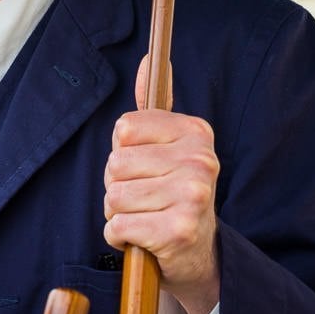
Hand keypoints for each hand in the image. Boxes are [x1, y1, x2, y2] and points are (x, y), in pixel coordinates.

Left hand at [103, 109, 220, 313]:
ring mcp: (192, 196)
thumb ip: (151, 110)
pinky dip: (119, 237)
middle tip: (145, 198)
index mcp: (196, 132)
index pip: (124, 129)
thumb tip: (148, 60)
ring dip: (118, 213)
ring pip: (114, 197)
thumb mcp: (168, 148)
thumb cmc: (172, 194)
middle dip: (117, 186)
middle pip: (115, 164)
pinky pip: (117, 227)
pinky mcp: (178, 231)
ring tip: (144, 216)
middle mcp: (200, 160)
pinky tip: (142, 238)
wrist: (199, 253)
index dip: (123, 152)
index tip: (145, 167)